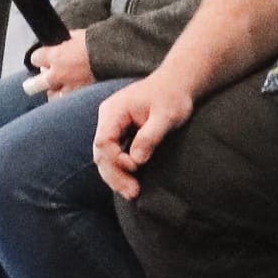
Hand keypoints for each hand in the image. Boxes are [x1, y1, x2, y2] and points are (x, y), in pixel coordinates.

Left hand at [28, 30, 96, 98]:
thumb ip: (64, 42)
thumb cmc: (98, 41)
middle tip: (31, 85)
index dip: (40, 58)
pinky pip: (69, 101)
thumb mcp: (76, 35)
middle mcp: (58, 74)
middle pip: (34, 85)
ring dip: (54, 92)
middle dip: (34, 84)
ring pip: (52, 96)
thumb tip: (59, 42)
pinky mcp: (81, 95)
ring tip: (58, 89)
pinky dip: (69, 97)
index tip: (43, 58)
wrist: (115, 54)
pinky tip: (71, 94)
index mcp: (55, 56)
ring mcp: (69, 87)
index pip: (35, 59)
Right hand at [93, 75, 194, 198]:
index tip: (136, 167)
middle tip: (133, 193)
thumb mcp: (166, 115)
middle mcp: (107, 118)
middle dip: (115, 175)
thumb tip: (136, 160)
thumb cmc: (172, 96)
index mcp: (113, 110)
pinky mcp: (119, 133)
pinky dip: (120, 170)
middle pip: (101, 153)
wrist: (177, 84)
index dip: (116, 159)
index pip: (104, 141)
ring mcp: (111, 126)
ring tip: (133, 193)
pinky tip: (131, 184)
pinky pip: (113, 155)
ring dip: (116, 177)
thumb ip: (150, 136)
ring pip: (105, 157)